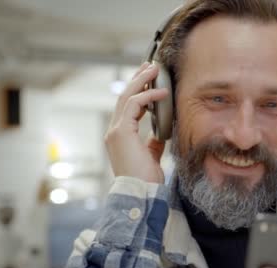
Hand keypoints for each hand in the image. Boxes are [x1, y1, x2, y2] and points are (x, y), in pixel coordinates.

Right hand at [104, 62, 169, 182]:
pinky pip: (134, 105)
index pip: (127, 107)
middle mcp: (114, 131)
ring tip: (155, 70)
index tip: (150, 80)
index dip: (138, 91)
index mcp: (120, 136)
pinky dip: (148, 96)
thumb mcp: (151, 156)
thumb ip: (152, 143)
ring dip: (141, 81)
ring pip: (126, 97)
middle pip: (124, 97)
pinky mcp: (122, 132)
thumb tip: (159, 133)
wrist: (141, 193)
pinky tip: (162, 92)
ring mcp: (116, 131)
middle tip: (150, 66)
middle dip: (137, 79)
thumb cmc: (146, 179)